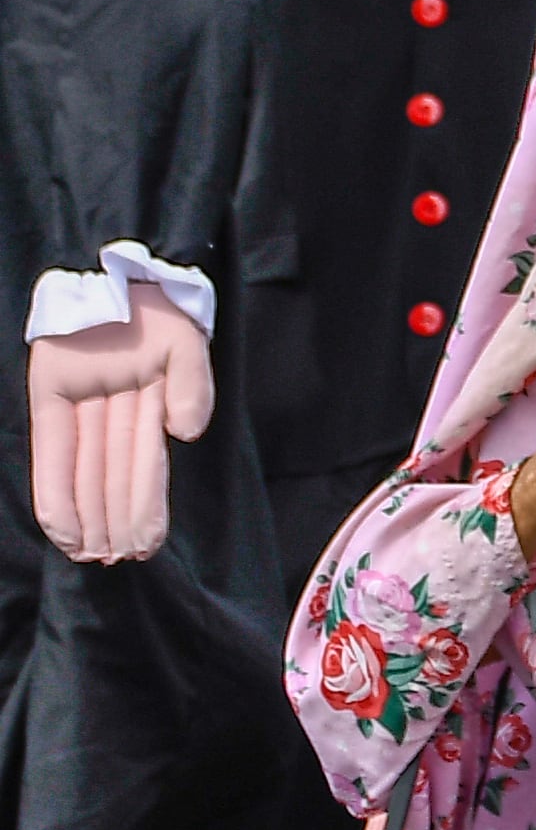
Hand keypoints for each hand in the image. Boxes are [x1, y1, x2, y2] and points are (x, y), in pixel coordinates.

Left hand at [28, 282, 211, 561]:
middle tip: (117, 561)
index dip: (144, 507)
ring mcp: (79, 405)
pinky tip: (63, 529)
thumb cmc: (161, 308)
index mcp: (148, 404)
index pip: (144, 466)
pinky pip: (51, 451)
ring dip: (88, 517)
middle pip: (111, 476)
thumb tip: (183, 433)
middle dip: (114, 521)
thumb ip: (193, 388)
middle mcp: (110, 412)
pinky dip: (55, 492)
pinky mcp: (48, 396)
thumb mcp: (189, 347)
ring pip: (84, 473)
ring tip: (94, 556)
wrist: (121, 268)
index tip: (145, 546)